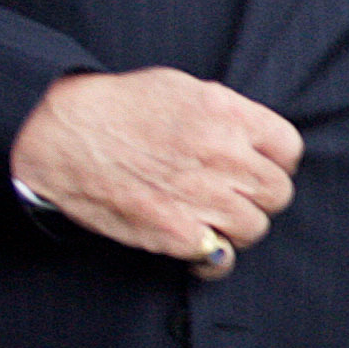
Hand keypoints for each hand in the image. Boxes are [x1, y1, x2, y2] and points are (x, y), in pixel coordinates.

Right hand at [11, 69, 303, 276]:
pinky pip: (221, 258)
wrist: (61, 134)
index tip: (258, 168)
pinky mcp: (177, 233)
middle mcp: (221, 155)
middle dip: (258, 198)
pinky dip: (214, 259)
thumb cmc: (116, 107)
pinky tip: (200, 249)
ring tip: (212, 221)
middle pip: (277, 193)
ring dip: (237, 228)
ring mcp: (201, 196)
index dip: (275, 162)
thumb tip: (251, 137)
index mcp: (225, 114)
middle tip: (233, 198)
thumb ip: (224, 113)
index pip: (288, 149)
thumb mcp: (179, 88)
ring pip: (254, 228)